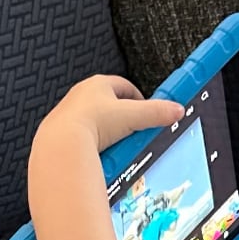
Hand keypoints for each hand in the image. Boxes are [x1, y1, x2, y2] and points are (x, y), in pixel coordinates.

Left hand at [37, 75, 184, 150]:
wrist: (62, 144)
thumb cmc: (92, 123)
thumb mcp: (133, 117)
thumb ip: (156, 113)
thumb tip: (176, 110)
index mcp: (98, 84)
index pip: (124, 86)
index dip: (138, 100)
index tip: (147, 113)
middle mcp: (81, 95)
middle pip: (110, 105)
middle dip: (123, 119)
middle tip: (134, 133)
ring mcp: (69, 114)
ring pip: (96, 122)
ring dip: (108, 133)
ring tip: (117, 147)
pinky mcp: (61, 132)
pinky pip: (84, 137)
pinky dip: (94, 145)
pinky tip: (100, 155)